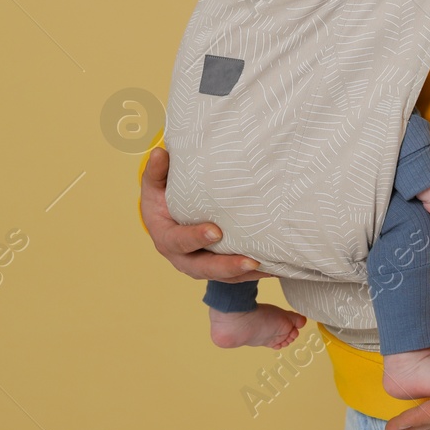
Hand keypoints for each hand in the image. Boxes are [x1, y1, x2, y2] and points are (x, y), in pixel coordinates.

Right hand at [139, 146, 270, 282]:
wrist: (165, 220)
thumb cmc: (161, 200)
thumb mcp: (154, 185)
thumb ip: (156, 171)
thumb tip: (158, 152)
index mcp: (166, 238)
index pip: (180, 241)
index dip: (196, 238)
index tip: (216, 231)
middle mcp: (182, 258)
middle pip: (204, 268)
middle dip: (228, 266)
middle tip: (251, 260)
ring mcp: (200, 266)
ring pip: (223, 276)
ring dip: (245, 273)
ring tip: (269, 267)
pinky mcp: (216, 269)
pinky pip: (235, 276)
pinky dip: (253, 274)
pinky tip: (274, 269)